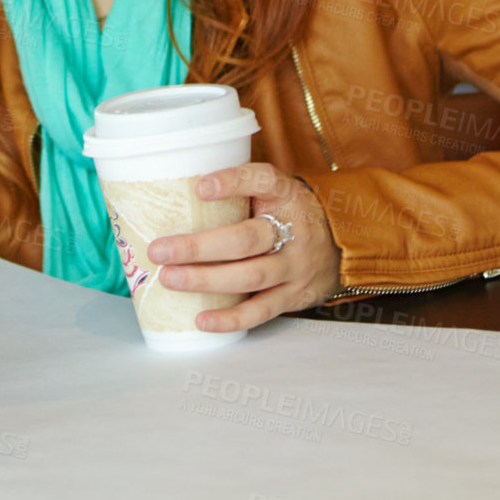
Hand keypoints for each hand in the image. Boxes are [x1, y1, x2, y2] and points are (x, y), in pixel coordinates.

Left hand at [145, 163, 341, 332]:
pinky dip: (231, 318)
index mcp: (285, 195)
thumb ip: (238, 190)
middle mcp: (294, 230)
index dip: (232, 183)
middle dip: (198, 247)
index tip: (200, 188)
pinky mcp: (295, 296)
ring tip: (170, 278)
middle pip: (245, 239)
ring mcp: (296, 266)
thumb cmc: (287, 214)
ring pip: (251, 275)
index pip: (262, 181)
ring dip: (206, 280)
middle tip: (159, 251)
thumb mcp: (272, 191)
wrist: (340, 245)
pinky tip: (201, 318)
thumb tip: (177, 193)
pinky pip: (261, 309)